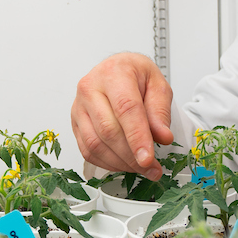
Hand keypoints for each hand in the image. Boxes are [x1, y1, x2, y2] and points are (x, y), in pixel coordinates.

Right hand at [70, 53, 173, 178]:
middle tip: (151, 167)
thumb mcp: (157, 85)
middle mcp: (90, 88)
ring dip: (120, 162)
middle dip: (131, 155)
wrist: (116, 69)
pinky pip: (87, 150)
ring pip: (95, 144)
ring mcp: (79, 107)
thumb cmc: (135, 75)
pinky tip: (123, 163)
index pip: (125, 109)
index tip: (148, 158)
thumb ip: (160, 111)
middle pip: (108, 130)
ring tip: (140, 167)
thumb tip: (163, 137)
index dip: (137, 137)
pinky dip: (107, 163)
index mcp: (113, 73)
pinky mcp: (75, 123)